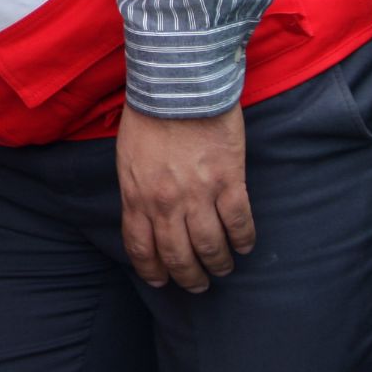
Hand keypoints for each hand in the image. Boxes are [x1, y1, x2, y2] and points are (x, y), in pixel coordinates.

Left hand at [116, 104, 254, 292]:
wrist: (178, 86)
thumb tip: (145, 216)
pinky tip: (244, 246)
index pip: (140, 246)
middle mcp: (165, 202)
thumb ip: (136, 190)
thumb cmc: (149, 116)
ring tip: (222, 269)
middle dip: (187, 277)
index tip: (160, 280)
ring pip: (210, 247)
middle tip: (196, 285)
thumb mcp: (128, 158)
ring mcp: (198, 194)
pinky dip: (243, 240)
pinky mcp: (229, 181)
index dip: (151, 269)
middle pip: (177, 255)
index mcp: (135, 194)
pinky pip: (239, 223)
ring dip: (217, 264)